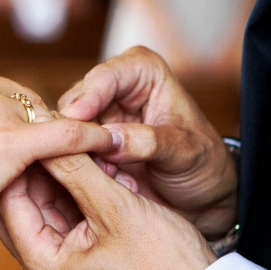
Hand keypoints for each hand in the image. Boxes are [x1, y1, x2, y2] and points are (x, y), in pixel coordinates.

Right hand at [0, 63, 112, 241]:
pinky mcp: (11, 136)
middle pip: (26, 101)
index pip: (2, 94)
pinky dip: (90, 139)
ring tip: (77, 157)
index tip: (28, 139)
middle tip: (48, 157)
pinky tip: (108, 144)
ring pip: (45, 117)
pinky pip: (66, 133)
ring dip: (57, 139)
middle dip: (36, 129)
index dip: (18, 120)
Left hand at [0, 150, 216, 269]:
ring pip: (46, 208)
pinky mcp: (84, 259)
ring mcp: (64, 265)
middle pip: (21, 206)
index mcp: (43, 266)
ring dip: (60, 176)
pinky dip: (78, 191)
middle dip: (36, 167)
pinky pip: (68, 217)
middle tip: (50, 131)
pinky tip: (96, 166)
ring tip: (78, 144)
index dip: (18, 161)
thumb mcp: (115, 206)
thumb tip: (43, 132)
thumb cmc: (163, 260)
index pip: (8, 202)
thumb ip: (75, 168)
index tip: (30, 128)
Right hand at [58, 46, 237, 239]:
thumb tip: (110, 141)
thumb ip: (149, 142)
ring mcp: (98, 117)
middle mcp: (114, 88)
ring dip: (81, 155)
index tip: (76, 120)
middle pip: (76, 102)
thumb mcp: (185, 152)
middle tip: (88, 160)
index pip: (105, 77)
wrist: (203, 198)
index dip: (88, 98)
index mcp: (142, 71)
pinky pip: (68, 153)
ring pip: (67, 130)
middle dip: (80, 133)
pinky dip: (79, 169)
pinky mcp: (89, 145)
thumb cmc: (203, 165)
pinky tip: (102, 184)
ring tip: (110, 177)